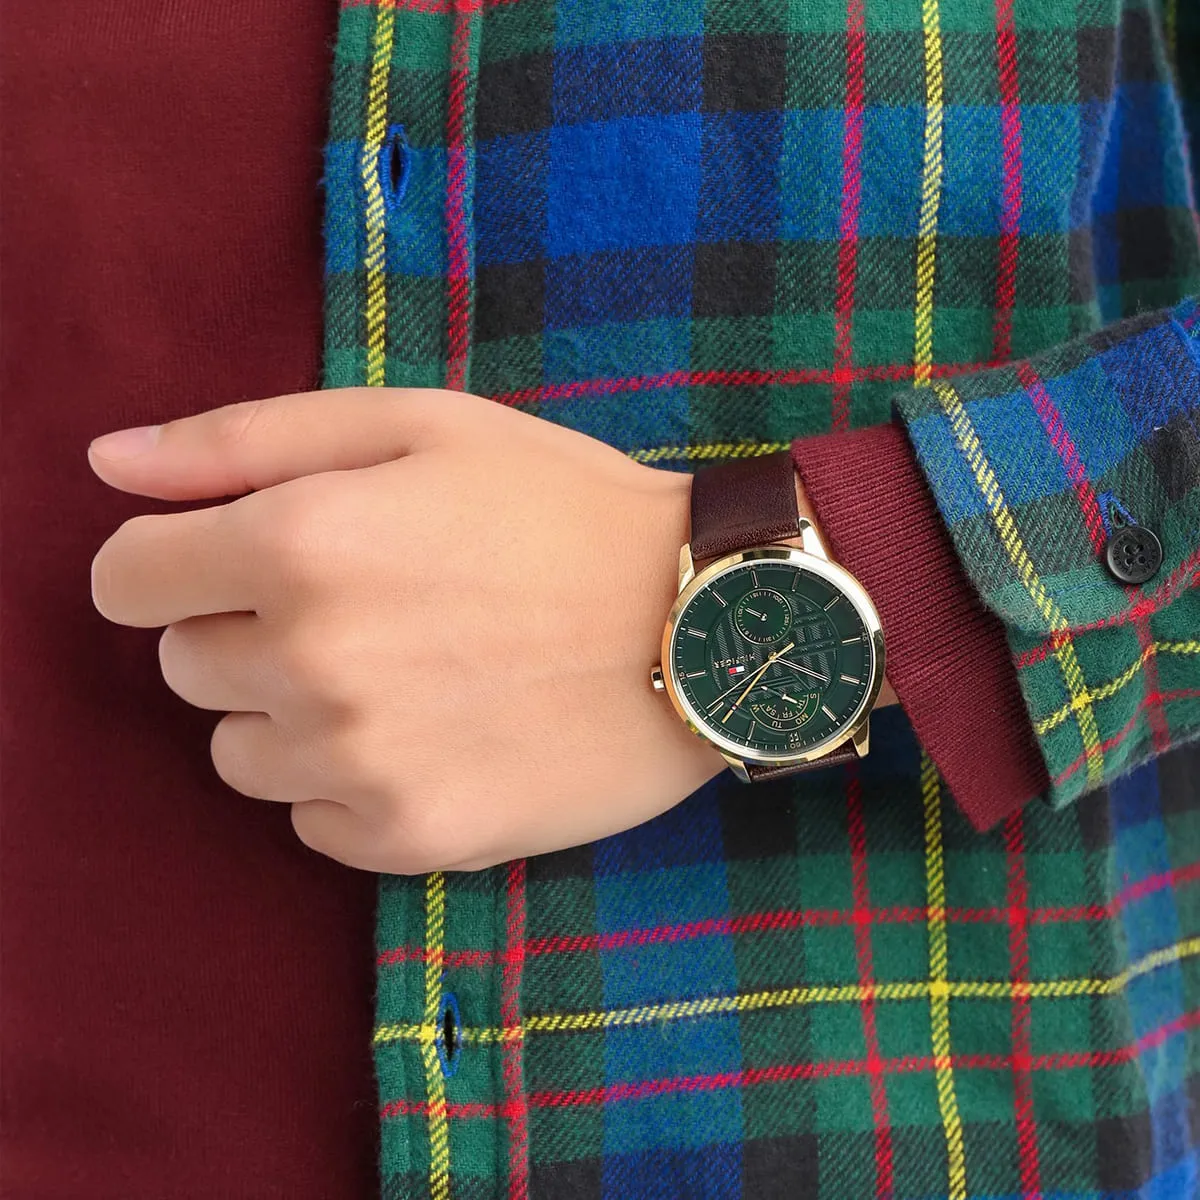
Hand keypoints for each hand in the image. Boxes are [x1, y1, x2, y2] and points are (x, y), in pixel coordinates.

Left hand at [88, 388, 726, 873]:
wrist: (705, 620)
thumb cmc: (563, 506)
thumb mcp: (417, 423)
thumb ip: (243, 437)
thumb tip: (104, 460)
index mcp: (298, 544)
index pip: (123, 581)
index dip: (174, 563)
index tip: (238, 559)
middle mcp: (311, 665)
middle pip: (184, 667)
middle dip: (247, 631)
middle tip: (367, 606)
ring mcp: (361, 765)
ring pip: (239, 753)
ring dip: (295, 712)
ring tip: (409, 672)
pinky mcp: (412, 838)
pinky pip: (312, 821)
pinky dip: (352, 782)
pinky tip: (438, 734)